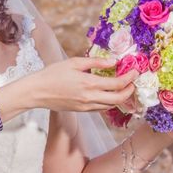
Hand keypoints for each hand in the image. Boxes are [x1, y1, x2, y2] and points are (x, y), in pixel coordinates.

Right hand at [24, 56, 138, 111]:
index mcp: (89, 83)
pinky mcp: (81, 111)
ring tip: (123, 87)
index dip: (130, 78)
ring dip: (121, 98)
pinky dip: (109, 102)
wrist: (36, 92)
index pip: (118, 84)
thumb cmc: (53, 74)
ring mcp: (86, 106)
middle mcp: (90, 98)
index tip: (136, 71)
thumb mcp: (74, 62)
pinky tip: (109, 94)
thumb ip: (95, 62)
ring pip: (111, 106)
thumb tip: (113, 61)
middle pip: (119, 98)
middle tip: (133, 82)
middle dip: (130, 90)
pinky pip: (101, 108)